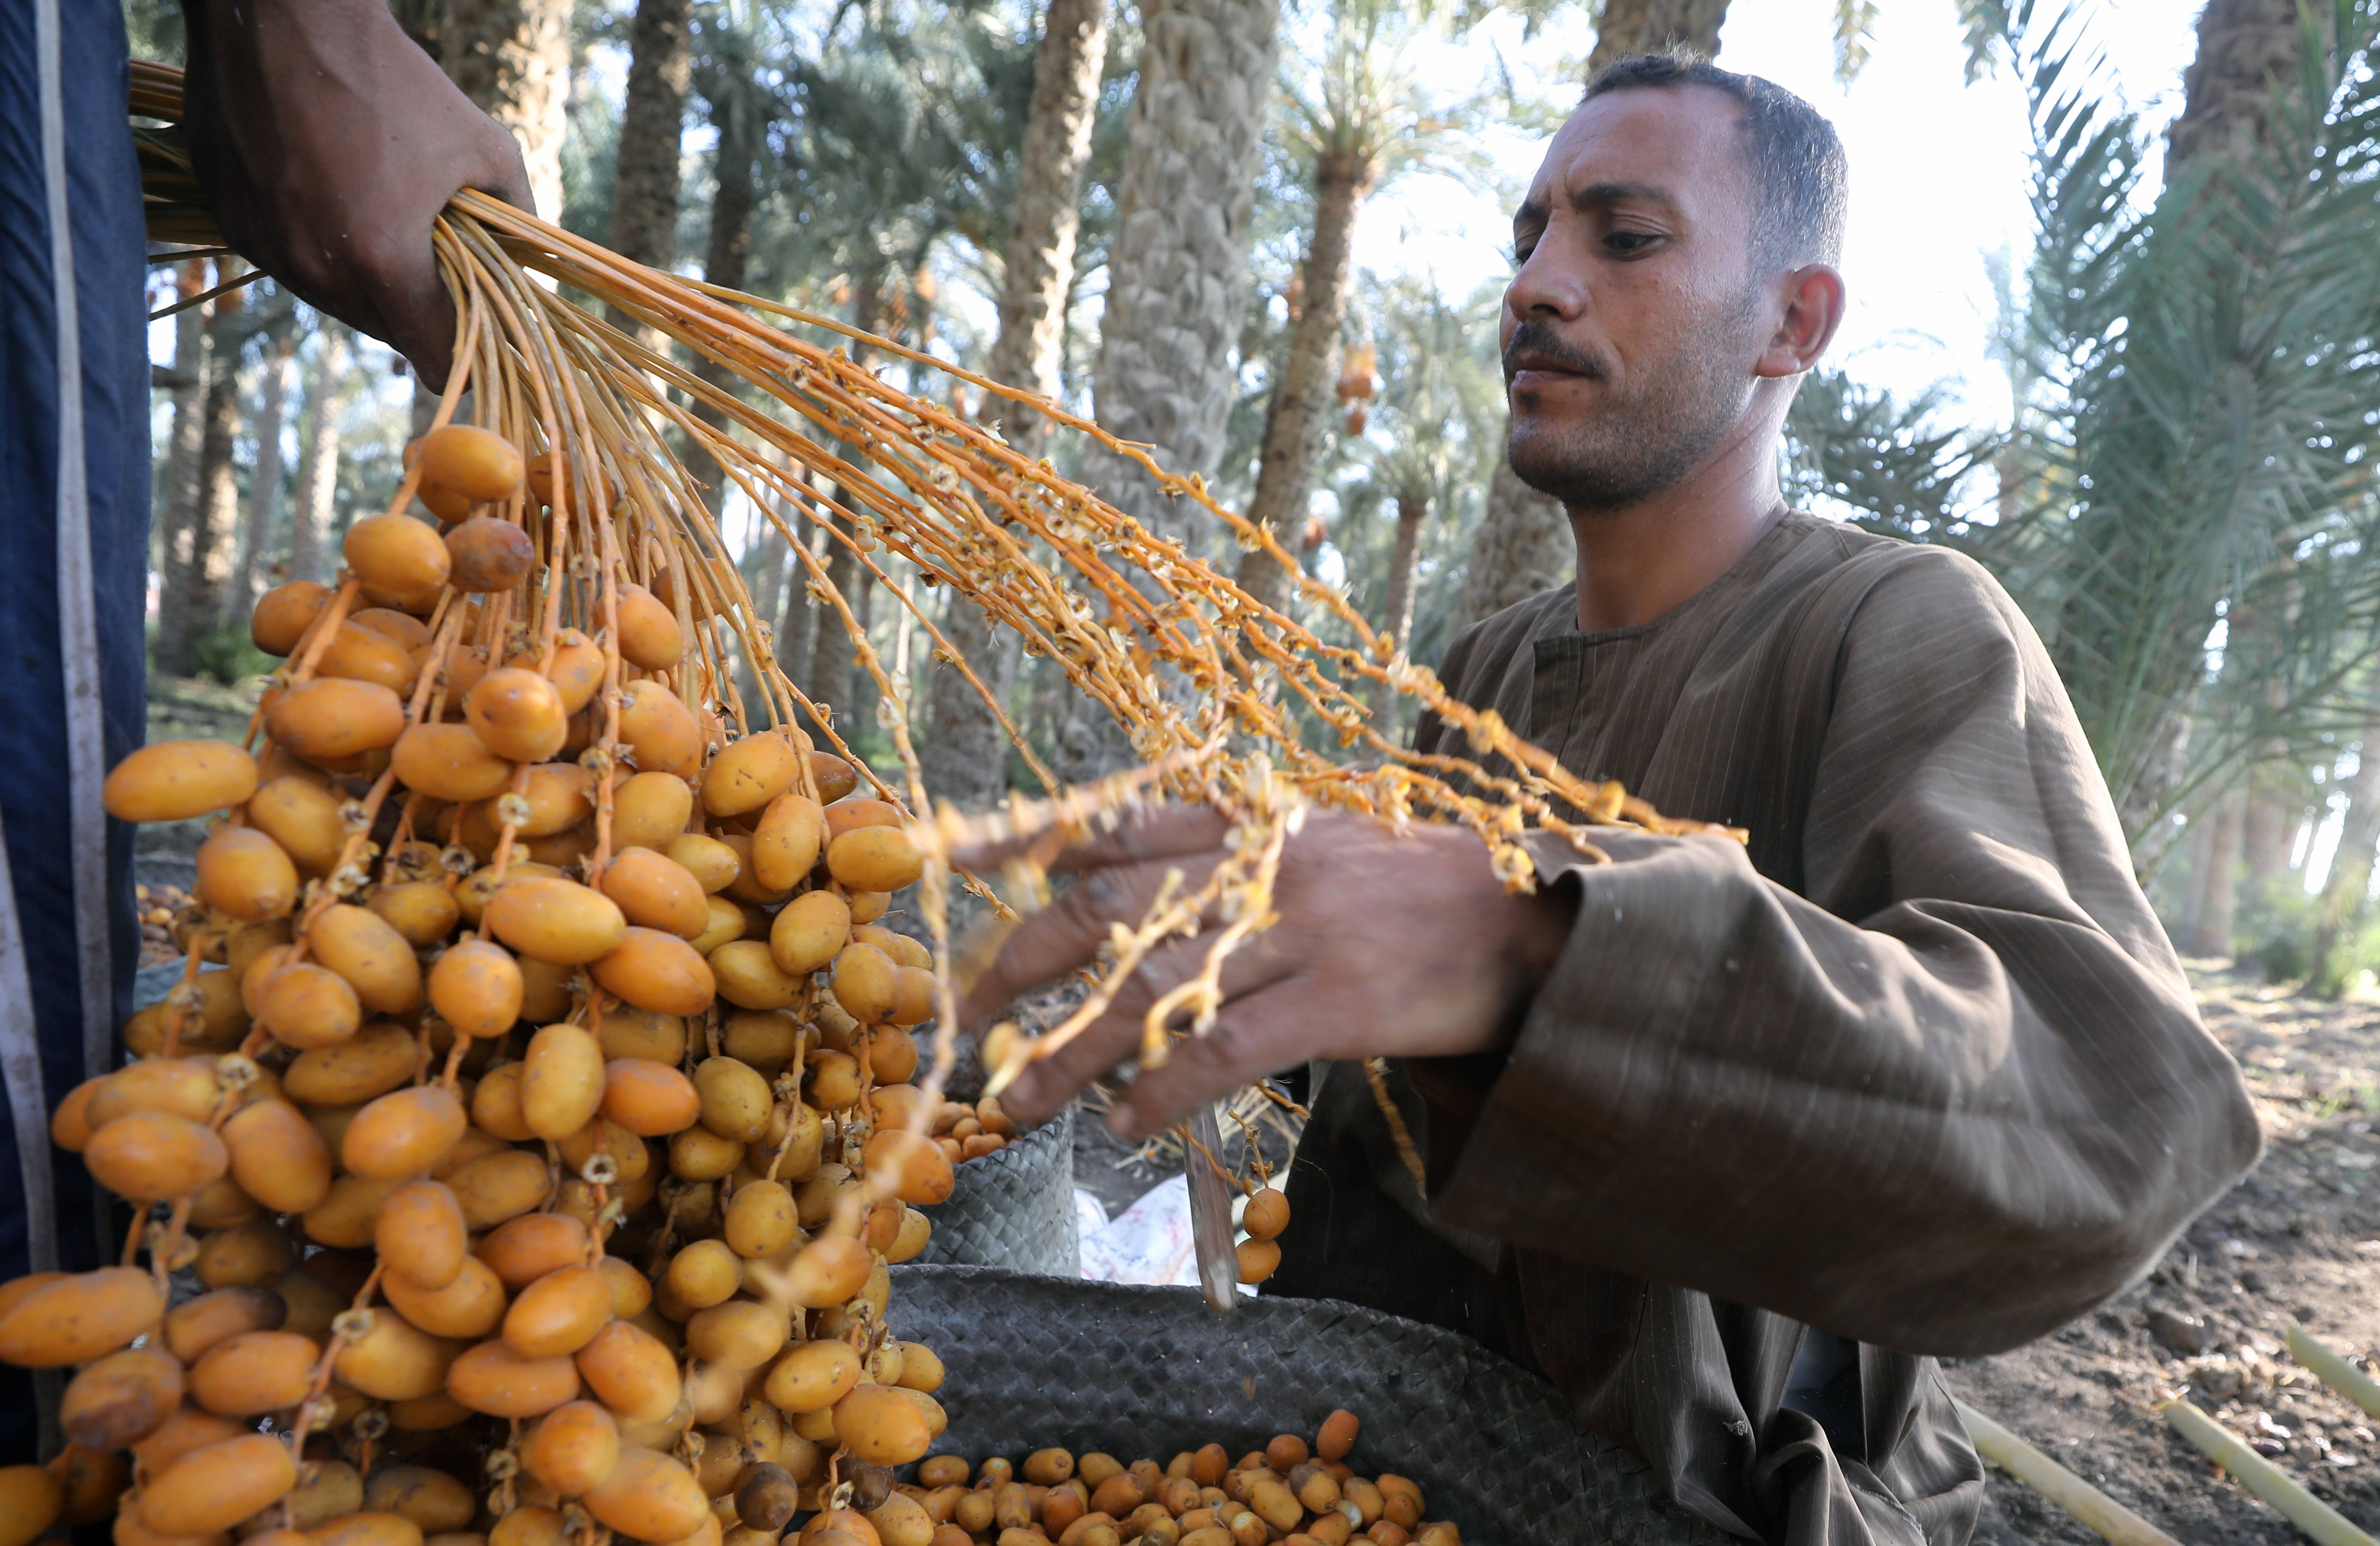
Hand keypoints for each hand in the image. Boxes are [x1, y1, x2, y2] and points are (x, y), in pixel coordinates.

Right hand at [180, 0, 534, 387]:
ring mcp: (267, 248)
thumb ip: (520, 222)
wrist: (283, 16)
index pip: (434, 360)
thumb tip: (536, 271)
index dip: (464, 359)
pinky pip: (289, 261)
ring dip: (365, 279)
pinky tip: (332, 197)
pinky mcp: (231, 221)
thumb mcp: (487, 149)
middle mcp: (318, 269)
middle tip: (433, 261)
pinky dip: (317, 246)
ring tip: (382, 218)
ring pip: (334, 301)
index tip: (477, 342)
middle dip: (415, 309)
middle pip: (385, 332)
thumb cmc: (395, 80)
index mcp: (383, 262)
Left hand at [957, 807, 1576, 1140]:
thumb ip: (1225, 862)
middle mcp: (1261, 867)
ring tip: (1017, 1101)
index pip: (1114, 824)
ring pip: (1152, 991)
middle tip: (964, 1017)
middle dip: (1024, 965)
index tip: (945, 854)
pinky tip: (1127, 1122)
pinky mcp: (1341, 999)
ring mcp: (1301, 931)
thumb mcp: (1316, 848)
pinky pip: (1226, 1049)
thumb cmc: (1414, 893)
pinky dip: (1165, 1089)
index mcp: (1248, 825)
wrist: (1531, 920)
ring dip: (1072, 1052)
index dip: (1025, 838)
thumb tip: (1121, 888)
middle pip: (1109, 909)